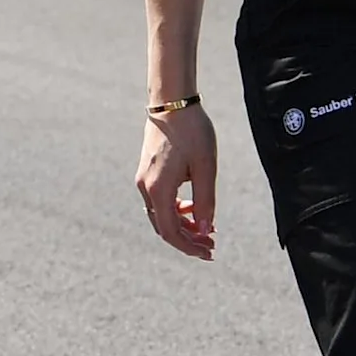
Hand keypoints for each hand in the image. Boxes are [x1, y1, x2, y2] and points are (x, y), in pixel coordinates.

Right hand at [137, 102, 220, 260]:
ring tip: (206, 228)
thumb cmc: (193, 133)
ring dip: (183, 225)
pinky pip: (159, 201)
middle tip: (212, 244)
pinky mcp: (147, 172)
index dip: (189, 247)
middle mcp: (146, 187)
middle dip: (188, 239)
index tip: (210, 252)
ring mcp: (144, 179)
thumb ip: (205, 202)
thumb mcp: (205, 168)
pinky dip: (176, 210)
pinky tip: (193, 207)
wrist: (172, 103)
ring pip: (161, 215)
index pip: (171, 232)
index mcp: (158, 190)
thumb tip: (205, 231)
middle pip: (163, 227)